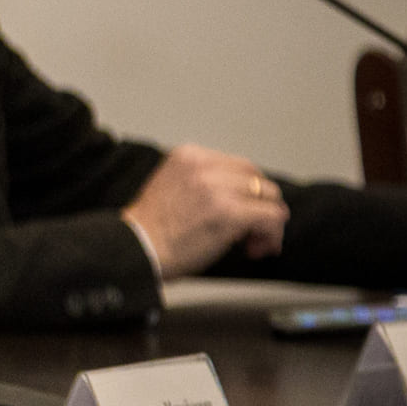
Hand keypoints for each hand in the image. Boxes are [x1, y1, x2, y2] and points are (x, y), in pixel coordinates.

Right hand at [122, 146, 288, 276]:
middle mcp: (204, 165)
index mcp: (188, 156)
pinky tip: (255, 248)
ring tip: (254, 242)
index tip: (243, 213)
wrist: (135, 249)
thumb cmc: (151, 230)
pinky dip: (271, 235)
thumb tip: (240, 196)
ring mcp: (218, 187)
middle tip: (253, 231)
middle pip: (256, 178)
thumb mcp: (173, 187)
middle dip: (262, 205)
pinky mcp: (230, 211)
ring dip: (268, 222)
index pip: (238, 166)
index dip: (247, 193)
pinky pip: (271, 217)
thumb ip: (203, 182)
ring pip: (269, 196)